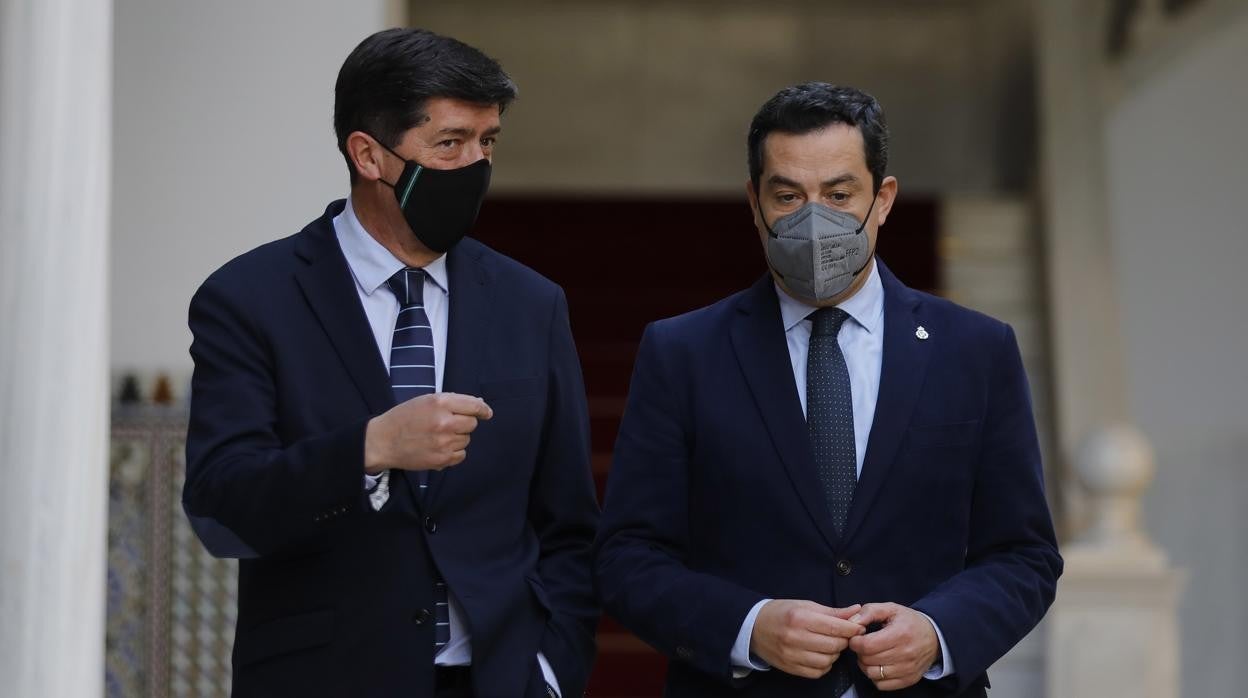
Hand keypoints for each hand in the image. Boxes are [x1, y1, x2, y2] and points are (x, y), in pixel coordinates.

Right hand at [364, 393, 492, 472]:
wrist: (383, 441)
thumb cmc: (404, 418)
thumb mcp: (425, 400)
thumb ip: (452, 401)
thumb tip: (479, 404)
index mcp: (440, 403)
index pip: (474, 405)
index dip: (483, 409)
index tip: (486, 412)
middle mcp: (444, 422)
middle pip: (472, 424)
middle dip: (464, 423)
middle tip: (447, 424)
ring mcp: (444, 442)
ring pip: (466, 440)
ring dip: (457, 438)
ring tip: (437, 436)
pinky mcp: (442, 459)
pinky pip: (461, 455)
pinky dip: (454, 452)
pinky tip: (438, 447)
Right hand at [749, 600, 863, 678]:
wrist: (753, 627)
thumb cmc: (782, 612)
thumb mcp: (805, 605)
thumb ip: (832, 611)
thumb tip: (857, 611)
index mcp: (800, 617)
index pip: (835, 627)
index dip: (852, 628)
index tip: (858, 627)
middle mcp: (795, 637)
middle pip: (834, 645)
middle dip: (844, 641)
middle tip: (843, 635)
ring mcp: (792, 655)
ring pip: (827, 661)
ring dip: (835, 654)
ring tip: (830, 645)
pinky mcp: (790, 668)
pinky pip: (817, 672)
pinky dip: (824, 665)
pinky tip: (821, 655)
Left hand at [847, 602, 939, 690]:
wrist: (934, 636)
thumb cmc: (910, 622)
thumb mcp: (891, 609)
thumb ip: (870, 611)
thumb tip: (853, 622)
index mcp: (900, 634)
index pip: (867, 645)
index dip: (855, 641)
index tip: (857, 637)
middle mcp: (905, 654)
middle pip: (868, 660)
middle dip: (859, 652)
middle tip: (864, 645)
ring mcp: (908, 669)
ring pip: (873, 674)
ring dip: (866, 665)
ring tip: (870, 655)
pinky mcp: (909, 679)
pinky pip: (882, 685)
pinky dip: (876, 677)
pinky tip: (879, 665)